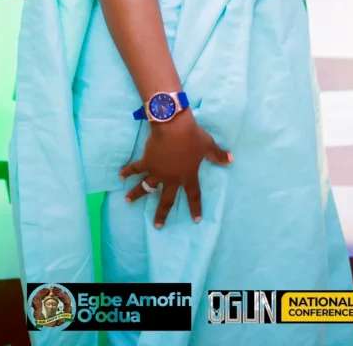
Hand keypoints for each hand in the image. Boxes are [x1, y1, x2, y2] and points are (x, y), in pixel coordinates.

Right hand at [119, 110, 232, 227]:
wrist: (174, 127)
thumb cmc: (193, 136)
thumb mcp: (207, 145)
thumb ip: (218, 154)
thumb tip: (231, 159)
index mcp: (188, 176)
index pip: (193, 195)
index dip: (195, 207)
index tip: (196, 220)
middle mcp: (171, 178)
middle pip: (166, 199)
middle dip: (162, 213)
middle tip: (157, 225)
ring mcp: (157, 171)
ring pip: (146, 187)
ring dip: (136, 194)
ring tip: (128, 200)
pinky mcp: (147, 161)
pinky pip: (135, 168)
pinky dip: (127, 171)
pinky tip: (120, 175)